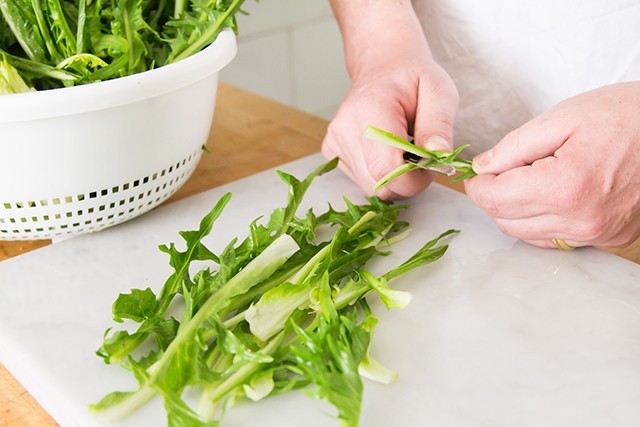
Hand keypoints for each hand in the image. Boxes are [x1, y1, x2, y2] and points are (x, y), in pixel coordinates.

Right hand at [323, 1, 457, 198]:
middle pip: (377, 184)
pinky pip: (359, 178)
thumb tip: (438, 155)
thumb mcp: (438, 91)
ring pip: (369, 186)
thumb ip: (439, 125)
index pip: (387, 170)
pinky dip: (378, 173)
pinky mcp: (331, 150)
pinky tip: (386, 151)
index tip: (430, 166)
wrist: (382, 65)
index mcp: (371, 111)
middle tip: (422, 159)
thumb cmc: (411, 77)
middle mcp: (345, 128)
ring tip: (405, 151)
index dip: (414, 180)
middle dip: (406, 181)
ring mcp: (335, 140)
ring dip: (393, 178)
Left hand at [464, 82, 639, 248]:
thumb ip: (514, 146)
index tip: (477, 173)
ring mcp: (595, 233)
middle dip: (495, 196)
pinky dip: (541, 220)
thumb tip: (483, 167)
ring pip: (527, 234)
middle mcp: (580, 220)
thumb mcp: (564, 117)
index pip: (495, 200)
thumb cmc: (627, 116)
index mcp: (565, 187)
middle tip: (504, 170)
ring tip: (533, 177)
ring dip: (516, 210)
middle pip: (506, 221)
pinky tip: (551, 194)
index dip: (477, 185)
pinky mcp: (606, 238)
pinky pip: (554, 238)